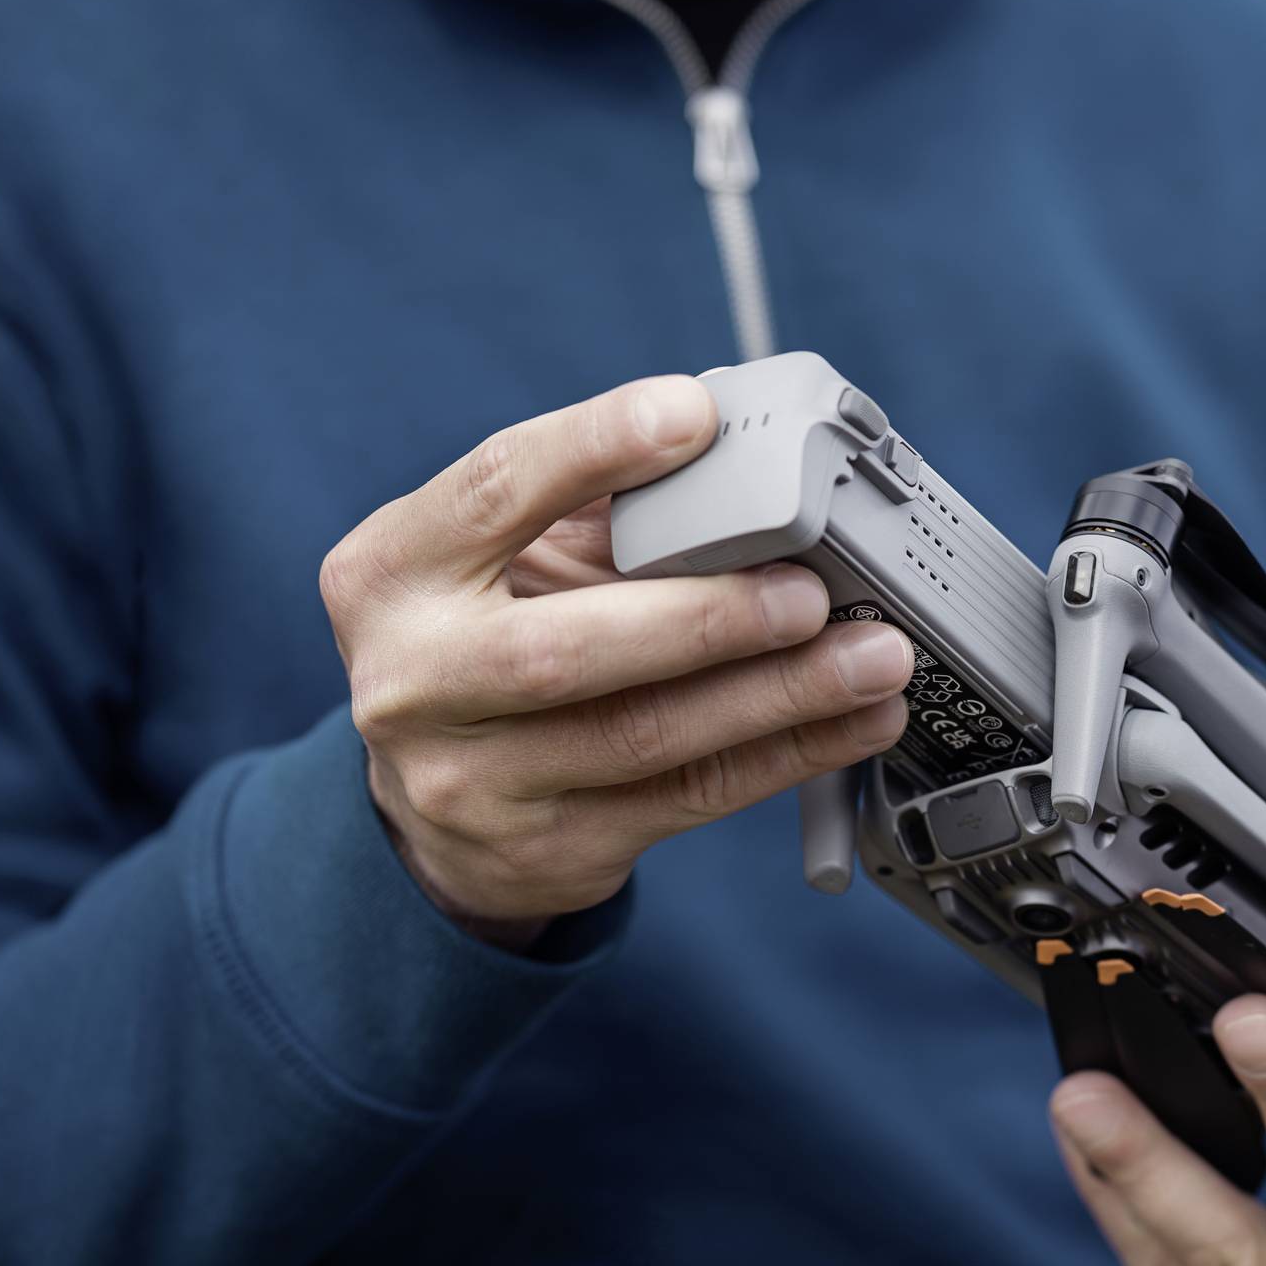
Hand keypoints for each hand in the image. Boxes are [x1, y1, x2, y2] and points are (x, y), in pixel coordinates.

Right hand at [320, 375, 913, 944]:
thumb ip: (594, 504)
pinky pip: (687, 796)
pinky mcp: (546, 849)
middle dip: (706, 619)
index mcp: (391, 570)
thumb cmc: (484, 631)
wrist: (427, 799)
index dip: (593, 448)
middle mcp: (411, 680)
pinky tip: (854, 721)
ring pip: (643, 736)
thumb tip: (745, 454)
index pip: (492, 491)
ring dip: (779, 695)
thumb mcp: (498, 557)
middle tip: (812, 591)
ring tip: (873, 657)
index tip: (694, 416)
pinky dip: (786, 754)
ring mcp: (469, 781)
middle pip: (564, 649)